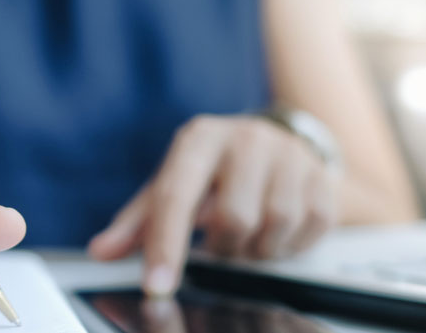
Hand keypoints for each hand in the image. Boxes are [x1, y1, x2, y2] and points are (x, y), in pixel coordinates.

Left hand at [88, 115, 337, 294]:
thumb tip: (102, 251)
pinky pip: (309, 228)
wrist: (276, 143)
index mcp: (199, 139)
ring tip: (248, 234)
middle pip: (234, 219)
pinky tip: (277, 230)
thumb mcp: (172, 185)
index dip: (165, 246)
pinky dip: (289, 244)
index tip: (157, 287)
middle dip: (225, 247)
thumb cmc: (213, 171)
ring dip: (257, 248)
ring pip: (273, 227)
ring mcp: (289, 154)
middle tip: (222, 243)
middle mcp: (245, 138)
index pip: (176, 197)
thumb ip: (137, 222)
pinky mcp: (322, 176)